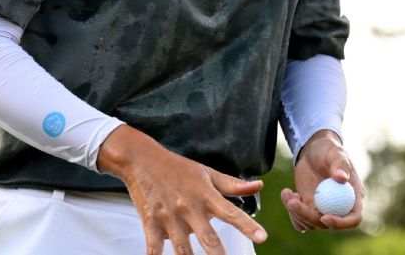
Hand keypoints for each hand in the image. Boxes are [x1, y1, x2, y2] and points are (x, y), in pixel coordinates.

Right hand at [97, 125, 267, 254]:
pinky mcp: (151, 222)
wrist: (142, 159)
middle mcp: (190, 207)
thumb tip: (259, 186)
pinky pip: (154, 248)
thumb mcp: (207, 173)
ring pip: (182, 249)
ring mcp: (170, 217)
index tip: (263, 237)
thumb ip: (233, 185)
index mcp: (206, 196)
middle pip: (208, 238)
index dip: (248, 226)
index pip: (232, 212)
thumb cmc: (178, 168)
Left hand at [279, 130, 364, 232]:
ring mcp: (323, 210)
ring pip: (310, 224)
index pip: (353, 218)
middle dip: (307, 216)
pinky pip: (300, 220)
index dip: (341, 223)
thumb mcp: (335, 152)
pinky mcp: (309, 209)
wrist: (313, 151)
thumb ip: (340, 164)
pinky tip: (288, 193)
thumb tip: (341, 178)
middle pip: (326, 224)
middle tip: (292, 202)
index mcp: (352, 197)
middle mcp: (339, 207)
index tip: (324, 217)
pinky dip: (291, 212)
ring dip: (295, 212)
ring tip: (287, 192)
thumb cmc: (329, 149)